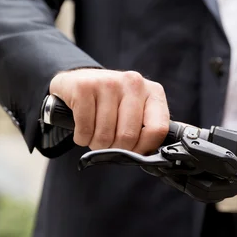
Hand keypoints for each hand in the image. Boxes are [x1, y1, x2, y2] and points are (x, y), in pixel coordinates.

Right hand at [49, 69, 169, 152]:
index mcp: (153, 92)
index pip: (157, 130)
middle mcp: (134, 83)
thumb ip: (147, 131)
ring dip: (97, 145)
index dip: (143, 149)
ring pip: (104, 136)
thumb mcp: (137, 112)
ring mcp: (108, 82)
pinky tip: (83, 129)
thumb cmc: (112, 104)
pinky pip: (84, 129)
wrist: (80, 79)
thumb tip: (143, 157)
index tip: (133, 151)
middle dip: (116, 150)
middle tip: (110, 144)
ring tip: (95, 135)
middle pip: (128, 136)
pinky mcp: (84, 86)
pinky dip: (81, 138)